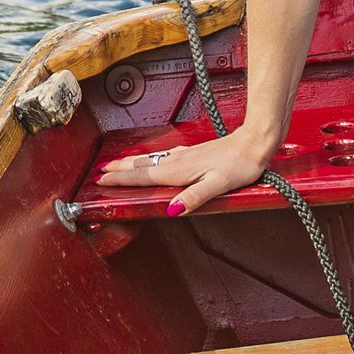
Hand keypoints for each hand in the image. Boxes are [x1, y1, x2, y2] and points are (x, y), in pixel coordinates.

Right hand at [102, 131, 270, 215]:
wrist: (253, 143)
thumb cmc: (238, 165)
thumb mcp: (218, 185)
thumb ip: (194, 197)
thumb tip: (172, 209)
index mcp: (178, 171)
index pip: (143, 176)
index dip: (121, 180)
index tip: (101, 180)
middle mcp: (177, 161)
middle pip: (141, 166)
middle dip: (119, 169)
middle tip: (100, 171)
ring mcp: (184, 155)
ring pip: (149, 160)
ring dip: (130, 163)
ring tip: (116, 165)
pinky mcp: (192, 153)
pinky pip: (161, 157)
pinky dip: (147, 160)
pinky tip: (151, 160)